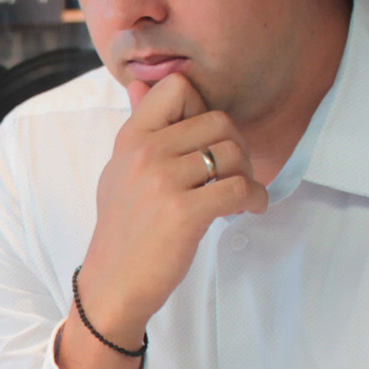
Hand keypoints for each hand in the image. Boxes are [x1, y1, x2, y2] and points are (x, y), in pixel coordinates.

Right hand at [58, 72, 267, 368]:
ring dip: (247, 175)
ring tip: (237, 196)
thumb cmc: (123, 229)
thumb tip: (139, 84)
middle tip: (231, 174)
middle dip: (236, 147)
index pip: (178, 87)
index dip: (202, 106)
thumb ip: (138, 129)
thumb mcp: (119, 171)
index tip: (204, 139)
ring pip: (232, 154)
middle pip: (219, 120)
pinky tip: (248, 209)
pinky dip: (255, 198)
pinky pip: (239, 188)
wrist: (113, 284)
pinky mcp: (185, 213)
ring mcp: (164, 181)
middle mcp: (145, 152)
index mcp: (130, 138)